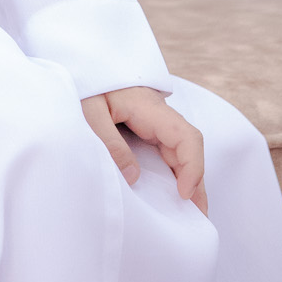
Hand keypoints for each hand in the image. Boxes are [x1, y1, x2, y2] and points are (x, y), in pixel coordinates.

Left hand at [81, 85, 207, 214]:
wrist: (82, 64)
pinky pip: (167, 152)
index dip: (193, 167)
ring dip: (188, 179)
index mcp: (150, 108)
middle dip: (196, 182)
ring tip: (191, 213)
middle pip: (189, 149)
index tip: (184, 194)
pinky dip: (174, 173)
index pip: (187, 137)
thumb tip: (133, 177)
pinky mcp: (146, 128)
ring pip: (180, 152)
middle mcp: (159, 116)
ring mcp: (155, 122)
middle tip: (199, 217)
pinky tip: (172, 193)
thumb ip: (110, 142)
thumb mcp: (90, 111)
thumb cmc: (87, 84)